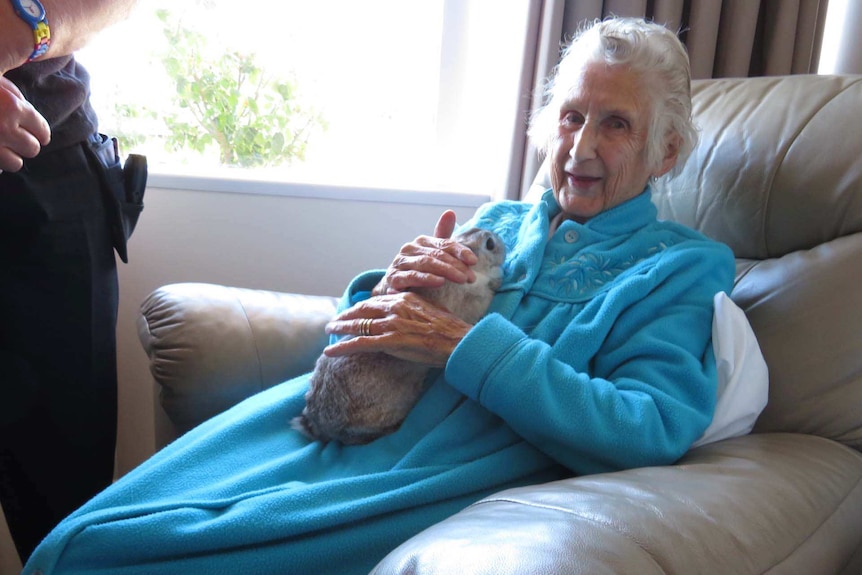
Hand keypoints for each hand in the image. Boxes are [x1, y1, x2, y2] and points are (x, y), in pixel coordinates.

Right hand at [0, 76, 50, 171]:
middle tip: (19, 138)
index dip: (41, 133)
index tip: (39, 135)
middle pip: (32, 149)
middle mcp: (4, 128)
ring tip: (4, 147)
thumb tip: (31, 118)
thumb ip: (17, 99)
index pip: (42, 130)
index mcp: (12, 107)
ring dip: (12, 156)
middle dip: (27, 144)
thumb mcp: (1, 82)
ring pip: (15, 163)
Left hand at [324, 292, 470, 366]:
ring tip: (329, 332)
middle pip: (362, 310)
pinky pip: (359, 344)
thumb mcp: (431, 310)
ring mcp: (391, 324)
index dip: (361, 307)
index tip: (353, 312)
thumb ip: (414, 309)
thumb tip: (407, 314)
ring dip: (340, 329)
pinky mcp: (389, 341)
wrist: (458, 342)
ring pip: (357, 325)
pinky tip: (330, 352)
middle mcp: (394, 308)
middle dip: (346, 316)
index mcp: (404, 298)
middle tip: (334, 322)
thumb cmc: (449, 330)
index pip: (376, 301)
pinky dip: (342, 347)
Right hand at [372, 210, 477, 296]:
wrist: (394, 288)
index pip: (445, 243)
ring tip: (461, 279)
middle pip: (437, 254)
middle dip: (457, 265)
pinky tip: (440, 282)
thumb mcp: (433, 254)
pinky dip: (427, 278)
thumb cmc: (418, 270)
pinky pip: (412, 276)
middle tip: (470, 277)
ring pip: (426, 263)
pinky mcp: (394, 277)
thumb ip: (443, 236)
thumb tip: (450, 212)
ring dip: (446, 271)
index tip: (474, 261)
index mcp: (421, 241)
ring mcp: (400, 262)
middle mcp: (409, 248)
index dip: (461, 251)